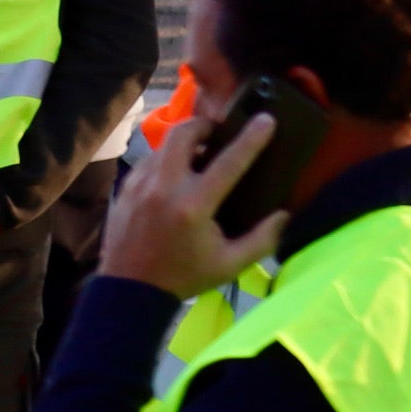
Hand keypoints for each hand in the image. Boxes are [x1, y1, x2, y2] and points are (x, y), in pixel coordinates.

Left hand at [97, 109, 288, 300]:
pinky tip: (172, 177)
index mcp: (194, 206)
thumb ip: (261, 240)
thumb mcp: (229, 266)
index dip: (251, 138)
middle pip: (184, 134)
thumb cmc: (183, 278)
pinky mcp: (125, 190)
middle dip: (204, 126)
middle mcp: (165, 188)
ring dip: (183, 144)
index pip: (229, 161)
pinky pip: (148, 161)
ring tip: (195, 157)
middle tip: (216, 134)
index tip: (266, 118)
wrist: (128, 292)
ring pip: (163, 144)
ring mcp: (140, 186)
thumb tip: (284, 215)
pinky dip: (164, 160)